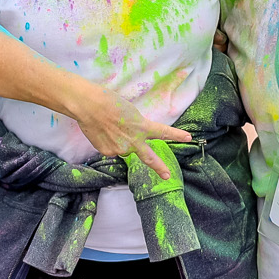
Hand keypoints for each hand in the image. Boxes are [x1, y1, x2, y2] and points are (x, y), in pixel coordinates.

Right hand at [71, 82, 191, 174]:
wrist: (90, 106)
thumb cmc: (109, 103)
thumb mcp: (130, 112)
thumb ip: (135, 127)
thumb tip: (130, 139)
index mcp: (142, 127)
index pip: (163, 132)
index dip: (176, 135)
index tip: (188, 138)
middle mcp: (134, 141)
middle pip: (149, 158)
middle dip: (159, 167)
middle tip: (167, 176)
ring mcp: (121, 149)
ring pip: (123, 149)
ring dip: (118, 141)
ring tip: (108, 128)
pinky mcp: (108, 152)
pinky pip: (111, 150)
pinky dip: (107, 143)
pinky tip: (101, 133)